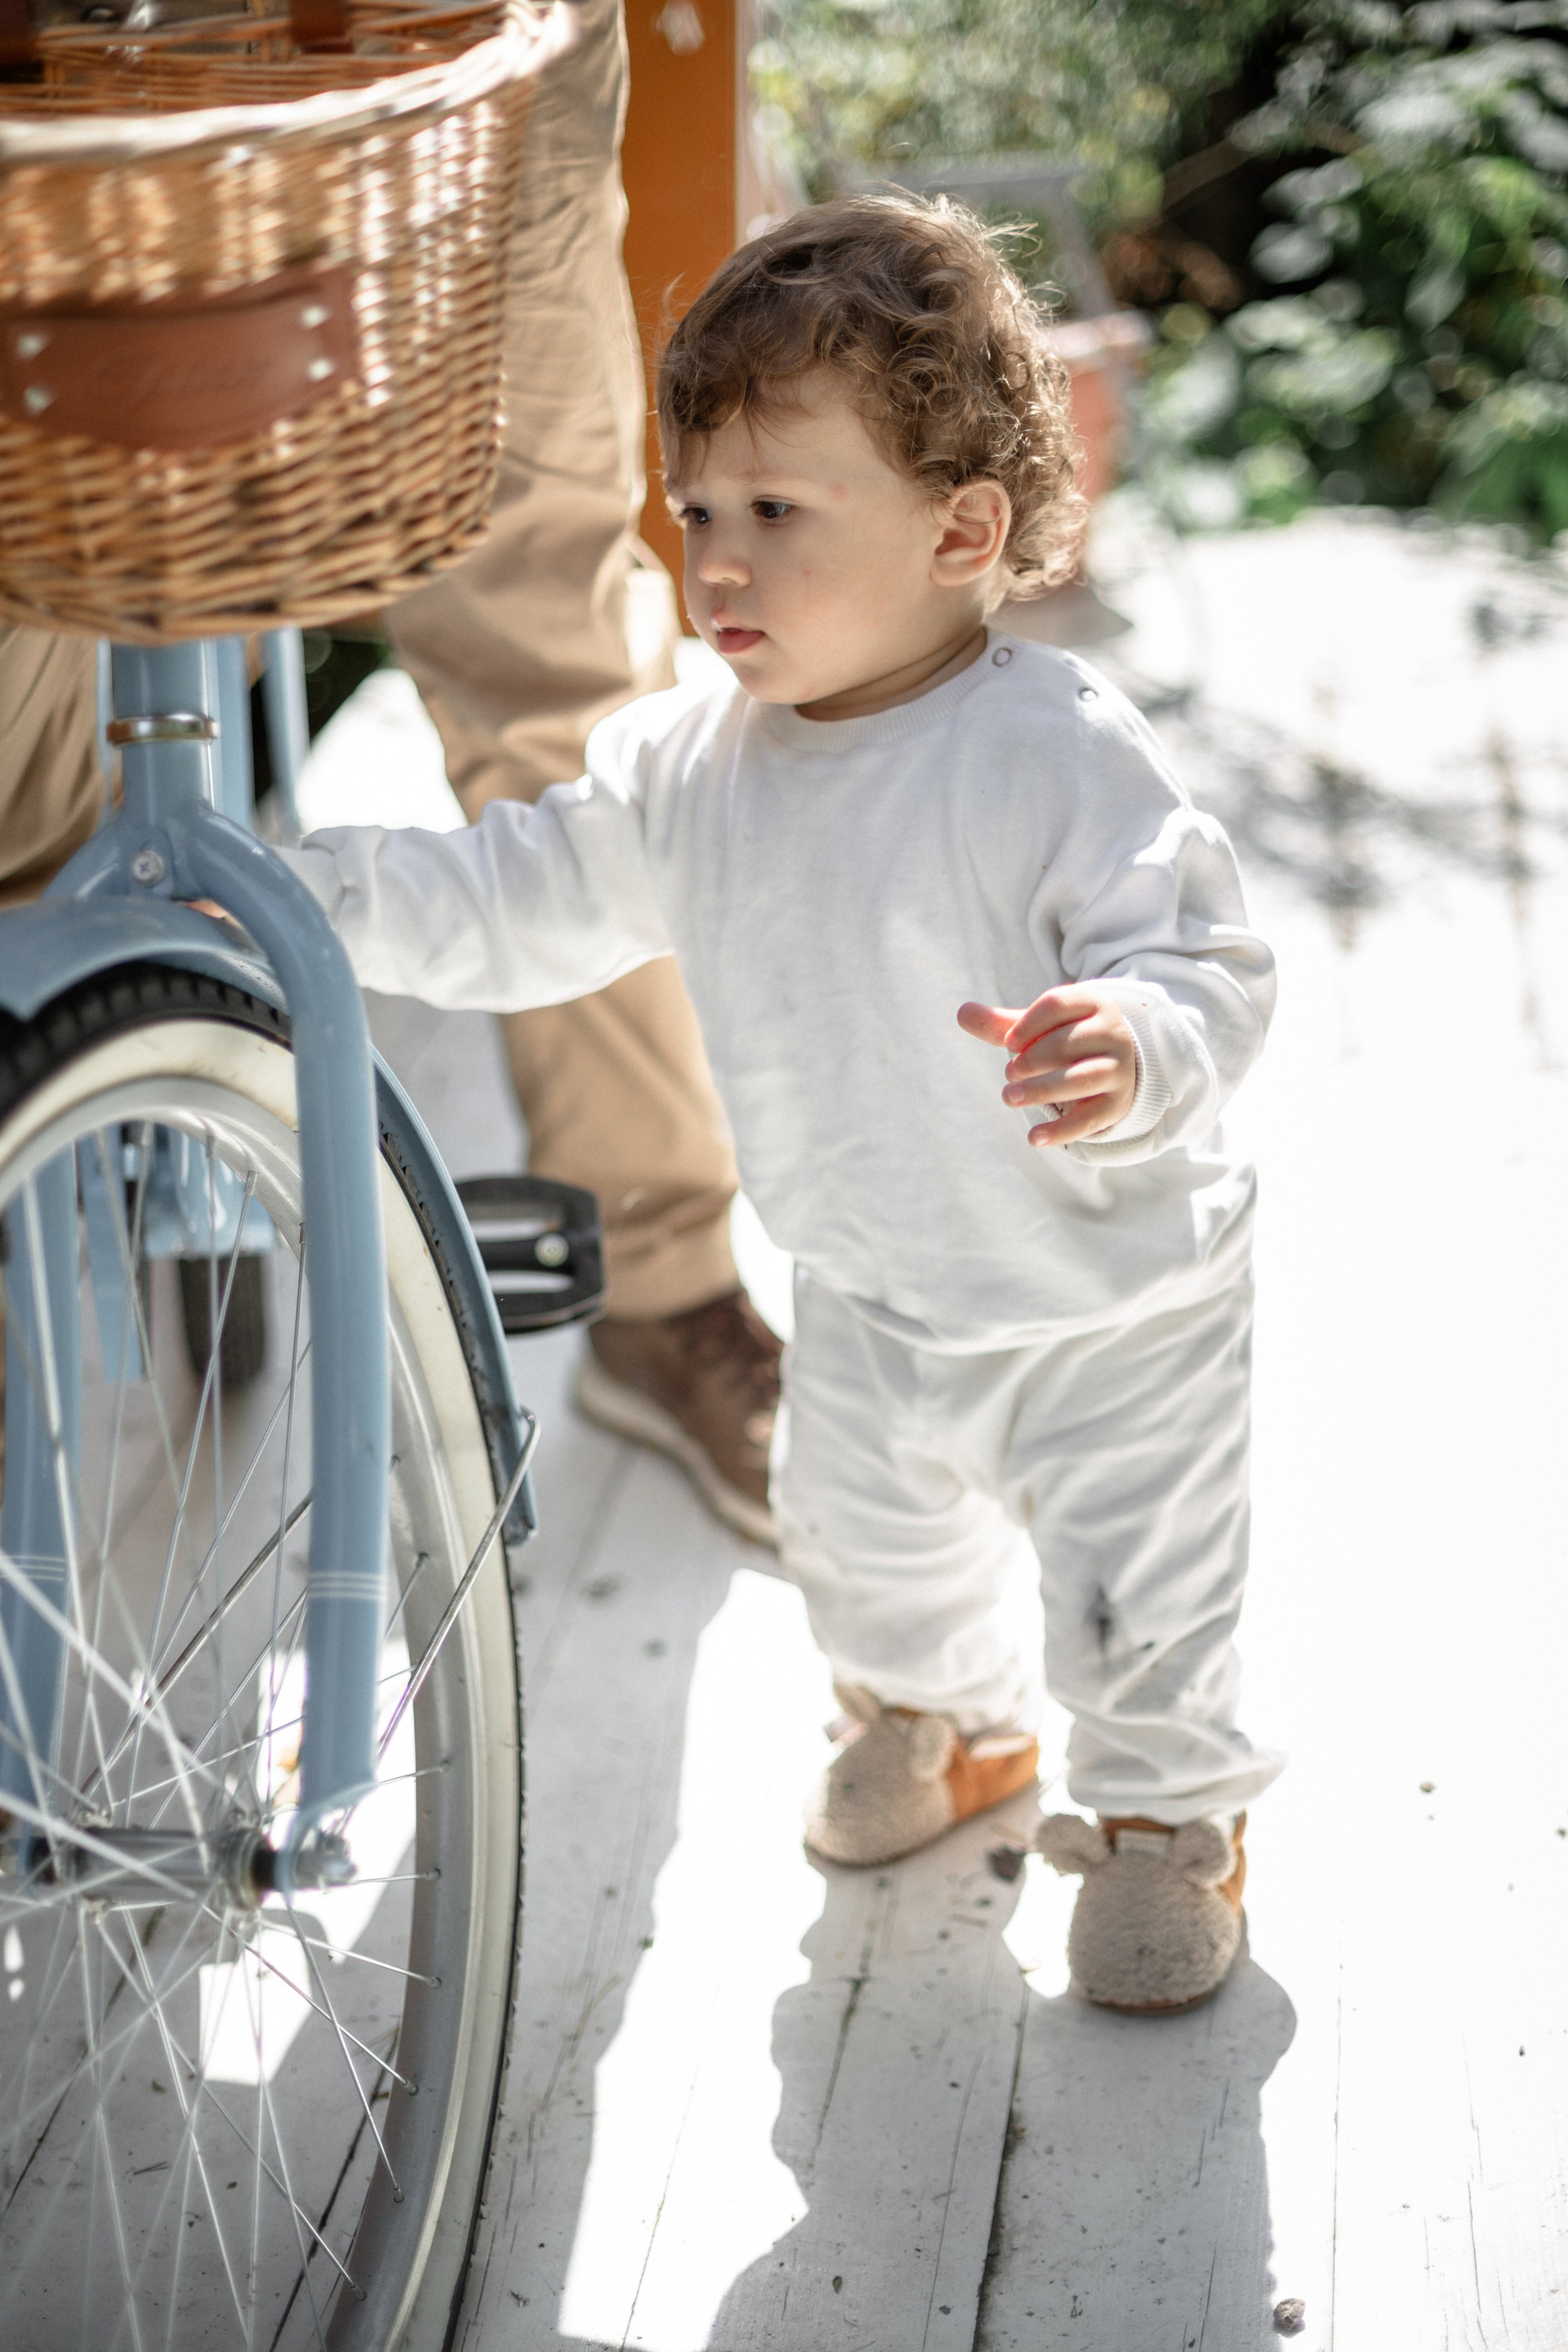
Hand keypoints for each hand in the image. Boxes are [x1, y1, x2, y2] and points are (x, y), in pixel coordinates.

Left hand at [957, 984, 1137, 1147]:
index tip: (1009, 1043)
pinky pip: (1089, 1119)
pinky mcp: (1116, 1104)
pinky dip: (1060, 1131)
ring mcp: (1118, 1070)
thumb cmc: (1066, 1040)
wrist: (1116, 1066)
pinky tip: (1033, 1138)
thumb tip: (961, 1013)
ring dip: (1040, 1090)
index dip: (1028, 1024)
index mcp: (1091, 1005)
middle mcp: (1112, 1034)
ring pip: (1080, 1079)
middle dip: (1031, 1061)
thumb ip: (1002, 1024)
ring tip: (1009, 1098)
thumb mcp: (1039, 1028)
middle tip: (1009, 1074)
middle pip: (1066, 1044)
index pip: (1058, 1004)